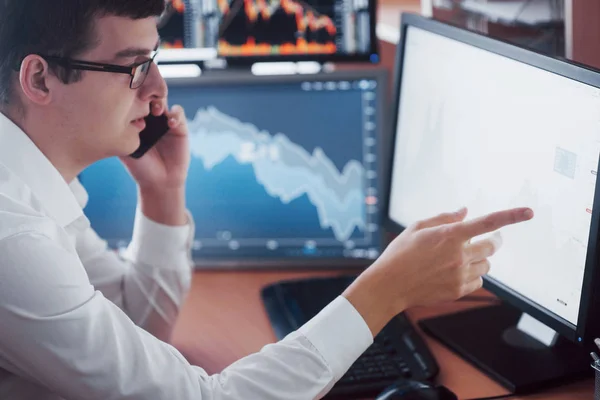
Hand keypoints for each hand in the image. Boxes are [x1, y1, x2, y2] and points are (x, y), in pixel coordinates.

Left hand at [120, 100, 189, 190]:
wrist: (159, 182)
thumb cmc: (140, 168)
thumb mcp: (125, 149)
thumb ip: (121, 132)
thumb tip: (111, 113)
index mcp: (136, 121)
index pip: (134, 101)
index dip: (132, 96)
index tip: (128, 98)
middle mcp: (150, 119)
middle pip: (149, 96)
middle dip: (147, 94)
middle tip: (144, 101)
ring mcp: (165, 122)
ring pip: (163, 101)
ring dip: (160, 102)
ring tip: (157, 112)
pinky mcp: (180, 128)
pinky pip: (178, 113)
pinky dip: (175, 115)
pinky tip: (170, 124)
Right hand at [342, 207, 533, 335]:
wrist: (389, 285)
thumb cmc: (400, 254)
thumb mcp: (417, 228)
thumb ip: (444, 218)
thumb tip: (465, 211)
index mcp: (449, 235)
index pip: (487, 223)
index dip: (511, 216)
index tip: (528, 212)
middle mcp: (458, 255)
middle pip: (493, 245)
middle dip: (494, 240)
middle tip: (489, 238)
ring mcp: (460, 275)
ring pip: (486, 264)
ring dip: (480, 258)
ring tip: (460, 258)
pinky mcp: (458, 290)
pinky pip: (478, 281)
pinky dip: (472, 276)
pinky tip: (454, 273)